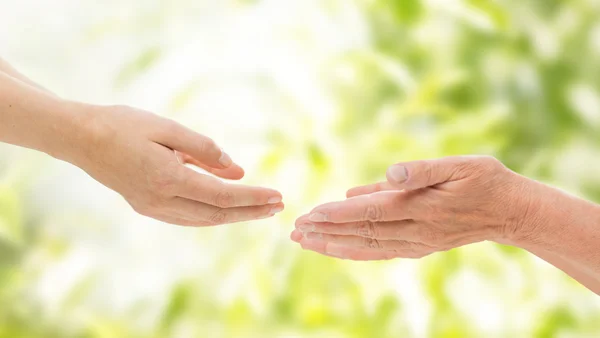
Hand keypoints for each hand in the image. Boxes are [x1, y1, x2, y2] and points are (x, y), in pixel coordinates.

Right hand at [64, 103, 283, 225]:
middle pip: (217, 214)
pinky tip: (226, 208)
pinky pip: (187, 217)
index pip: (222, 196)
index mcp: (168, 178)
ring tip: (260, 209)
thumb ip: (204, 150)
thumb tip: (237, 170)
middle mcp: (161, 200)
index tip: (277, 196)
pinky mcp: (146, 206)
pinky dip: (211, 214)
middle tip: (278, 207)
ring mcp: (152, 207)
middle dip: (250, 212)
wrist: (80, 138)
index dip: (252, 197)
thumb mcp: (167, 128)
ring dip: (234, 216)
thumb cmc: (123, 125)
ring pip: (203, 219)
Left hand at [291, 156, 533, 259]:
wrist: (510, 212)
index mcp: (423, 207)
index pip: (372, 212)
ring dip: (335, 244)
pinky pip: (381, 252)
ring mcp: (417, 243)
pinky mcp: (419, 247)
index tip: (311, 214)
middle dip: (327, 231)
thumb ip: (422, 170)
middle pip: (363, 232)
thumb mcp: (459, 165)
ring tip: (305, 242)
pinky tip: (337, 249)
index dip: (340, 214)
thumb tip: (388, 173)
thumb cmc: (485, 181)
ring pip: (368, 246)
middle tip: (295, 230)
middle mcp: (416, 230)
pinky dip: (356, 252)